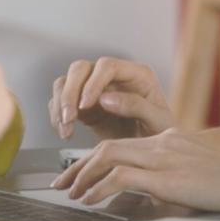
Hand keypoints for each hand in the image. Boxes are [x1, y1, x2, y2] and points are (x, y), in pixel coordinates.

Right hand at [49, 57, 174, 140]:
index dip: (93, 83)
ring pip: (66, 82)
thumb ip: (137, 106)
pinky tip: (64, 132)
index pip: (107, 66)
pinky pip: (62, 102)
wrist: (154, 154)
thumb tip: (106, 99)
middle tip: (69, 118)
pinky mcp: (84, 106)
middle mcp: (113, 77)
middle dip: (69, 93)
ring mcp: (96, 90)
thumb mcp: (159, 121)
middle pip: (80, 69)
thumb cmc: (162, 134)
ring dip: (60, 105)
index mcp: (136, 75)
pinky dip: (57, 116)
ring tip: (65, 130)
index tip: (86, 105)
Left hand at [51, 130, 219, 219]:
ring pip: (109, 155)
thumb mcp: (194, 180)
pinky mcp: (167, 176)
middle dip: (78, 166)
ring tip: (71, 192)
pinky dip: (100, 186)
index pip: (121, 144)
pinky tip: (91, 198)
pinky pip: (121, 176)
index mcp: (169, 141)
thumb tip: (146, 201)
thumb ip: (168, 183)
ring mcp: (164, 157)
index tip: (77, 176)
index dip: (92, 160)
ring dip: (84, 175)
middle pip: (107, 146)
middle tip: (61, 184)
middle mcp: (163, 143)